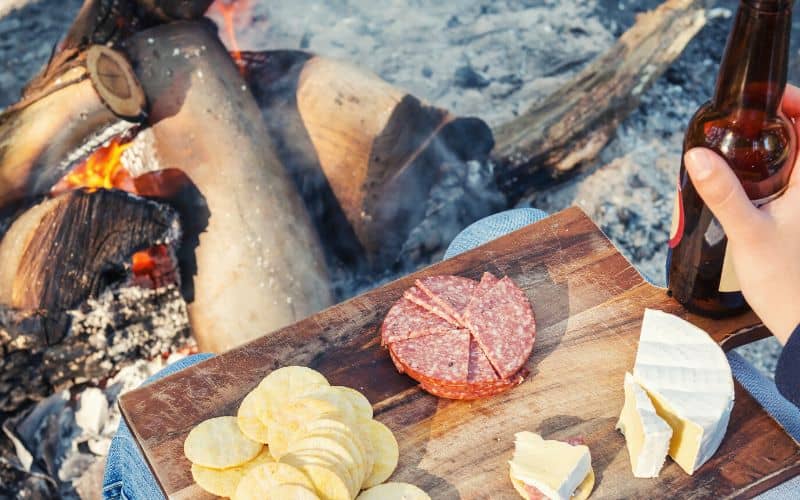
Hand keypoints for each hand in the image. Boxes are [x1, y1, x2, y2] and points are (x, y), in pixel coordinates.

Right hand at [683, 84, 799, 344]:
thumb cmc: (788, 284)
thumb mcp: (748, 232)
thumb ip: (722, 192)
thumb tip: (698, 154)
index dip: (792, 100)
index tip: (762, 96)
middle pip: (799, 140)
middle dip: (769, 127)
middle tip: (734, 125)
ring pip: (791, 163)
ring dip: (765, 152)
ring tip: (729, 154)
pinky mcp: (798, 221)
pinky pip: (784, 184)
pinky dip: (764, 176)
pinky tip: (738, 189)